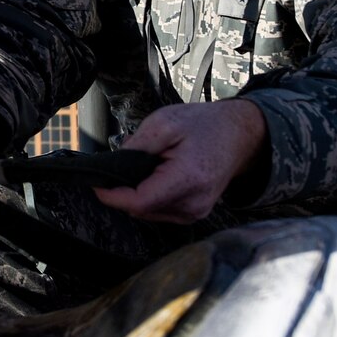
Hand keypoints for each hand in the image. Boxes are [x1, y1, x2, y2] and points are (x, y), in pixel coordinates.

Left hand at [93, 100, 267, 223]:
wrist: (239, 135)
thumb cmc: (204, 125)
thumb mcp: (165, 123)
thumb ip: (136, 146)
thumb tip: (112, 165)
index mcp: (186, 179)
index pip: (139, 202)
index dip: (112, 195)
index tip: (97, 184)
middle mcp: (193, 203)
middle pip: (141, 209)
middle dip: (125, 191)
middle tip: (122, 167)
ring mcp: (195, 212)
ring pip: (148, 213)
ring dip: (138, 195)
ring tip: (145, 168)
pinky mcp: (194, 213)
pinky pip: (161, 211)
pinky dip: (151, 197)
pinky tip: (156, 178)